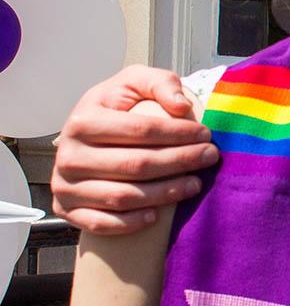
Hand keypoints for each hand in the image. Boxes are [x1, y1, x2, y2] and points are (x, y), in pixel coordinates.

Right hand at [52, 66, 218, 234]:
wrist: (86, 134)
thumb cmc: (116, 107)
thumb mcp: (135, 82)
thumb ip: (161, 83)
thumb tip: (181, 106)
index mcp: (83, 120)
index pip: (140, 129)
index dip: (178, 133)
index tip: (206, 135)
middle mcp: (68, 155)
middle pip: (135, 164)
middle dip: (180, 162)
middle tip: (209, 157)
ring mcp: (64, 185)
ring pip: (122, 196)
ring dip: (164, 193)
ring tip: (195, 184)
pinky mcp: (66, 209)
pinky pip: (99, 223)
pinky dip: (128, 223)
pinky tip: (155, 216)